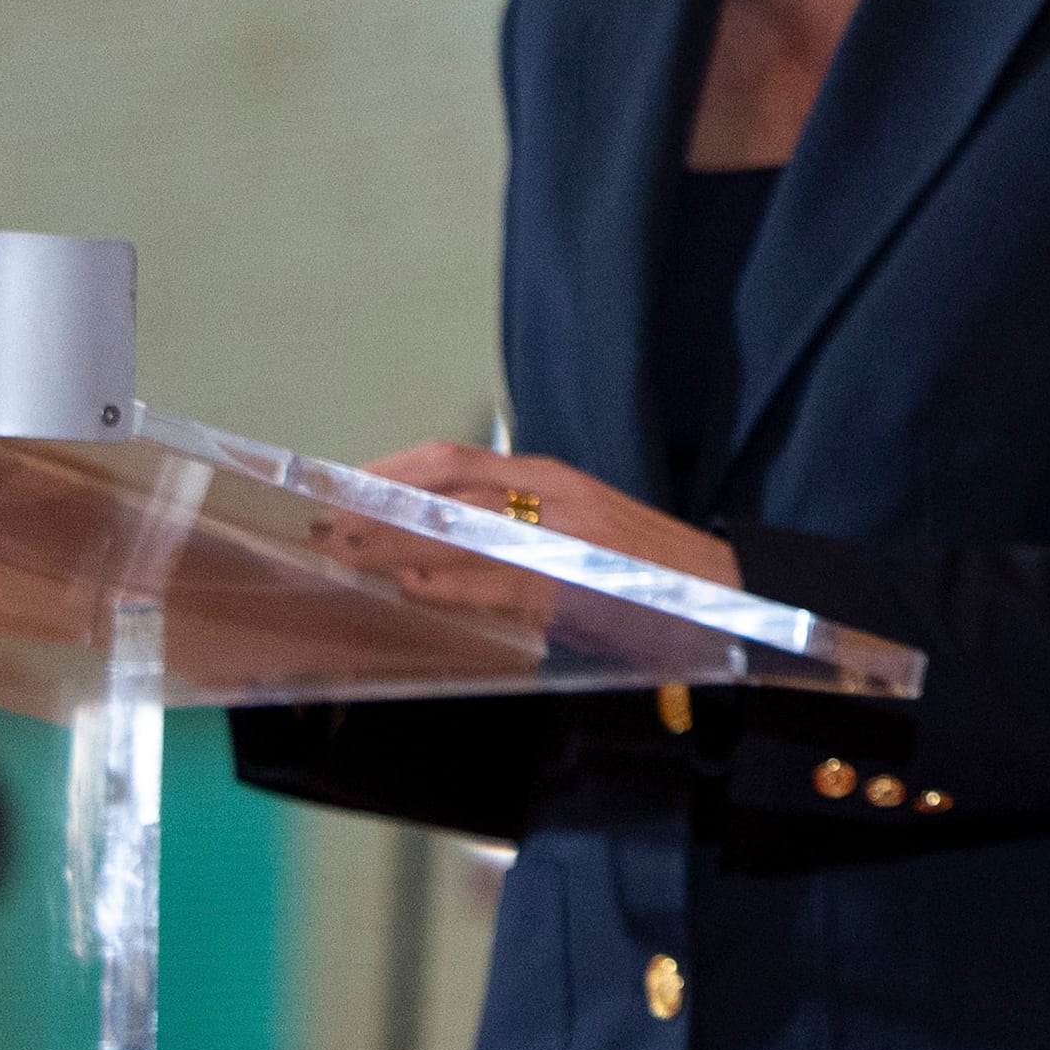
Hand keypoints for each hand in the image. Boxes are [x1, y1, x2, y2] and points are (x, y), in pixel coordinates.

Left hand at [363, 444, 741, 593]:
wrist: (727, 589)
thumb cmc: (642, 565)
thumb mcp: (577, 525)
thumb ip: (515, 523)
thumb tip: (434, 538)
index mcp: (551, 477)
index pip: (452, 459)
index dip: (387, 473)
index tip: (338, 491)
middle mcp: (555, 496)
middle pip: (446, 490)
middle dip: (376, 509)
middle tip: (322, 526)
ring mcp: (566, 537)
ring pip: (464, 530)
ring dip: (399, 544)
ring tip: (348, 553)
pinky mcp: (577, 582)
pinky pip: (503, 580)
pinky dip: (456, 584)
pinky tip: (418, 588)